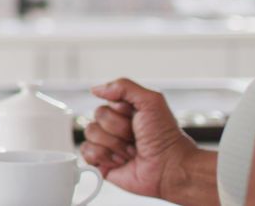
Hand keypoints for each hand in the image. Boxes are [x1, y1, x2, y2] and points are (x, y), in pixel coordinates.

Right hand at [81, 78, 199, 199]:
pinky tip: (120, 161)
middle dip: (119, 129)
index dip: (120, 111)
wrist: (169, 167)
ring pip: (90, 134)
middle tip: (135, 137)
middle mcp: (114, 126)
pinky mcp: (101, 162)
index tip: (137, 118)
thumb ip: (124, 87)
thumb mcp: (151, 101)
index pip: (105, 102)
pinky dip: (103, 157)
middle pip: (97, 117)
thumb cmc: (165, 137)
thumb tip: (96, 90)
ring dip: (114, 144)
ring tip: (131, 151)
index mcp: (124, 111)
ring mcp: (106, 144)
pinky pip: (86, 152)